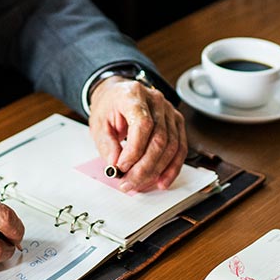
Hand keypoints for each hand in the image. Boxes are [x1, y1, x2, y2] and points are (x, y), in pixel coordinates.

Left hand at [88, 75, 187, 192]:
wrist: (117, 95)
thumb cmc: (109, 107)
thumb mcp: (98, 124)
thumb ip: (107, 145)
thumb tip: (116, 167)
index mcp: (134, 95)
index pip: (142, 124)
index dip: (134, 150)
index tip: (122, 167)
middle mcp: (156, 100)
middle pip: (159, 139)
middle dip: (144, 167)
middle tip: (129, 183)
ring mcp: (169, 110)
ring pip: (171, 146)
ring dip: (157, 170)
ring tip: (140, 184)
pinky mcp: (176, 121)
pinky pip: (180, 148)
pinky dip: (172, 167)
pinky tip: (162, 180)